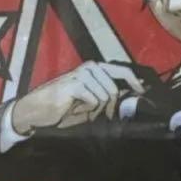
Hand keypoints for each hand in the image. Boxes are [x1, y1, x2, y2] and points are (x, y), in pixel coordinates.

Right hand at [10, 61, 145, 132]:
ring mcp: (82, 74)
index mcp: (96, 68)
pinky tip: (74, 108)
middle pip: (114, 89)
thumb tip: (132, 97)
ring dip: (95, 109)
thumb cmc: (64, 106)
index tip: (142, 93)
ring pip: (104, 97)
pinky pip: (93, 100)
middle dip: (109, 106)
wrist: (38, 109)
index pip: (122, 71)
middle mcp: (91, 67)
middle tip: (97, 114)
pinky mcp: (74, 83)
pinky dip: (86, 109)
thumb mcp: (91, 100)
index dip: (135, 82)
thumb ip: (110, 96)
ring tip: (80, 109)